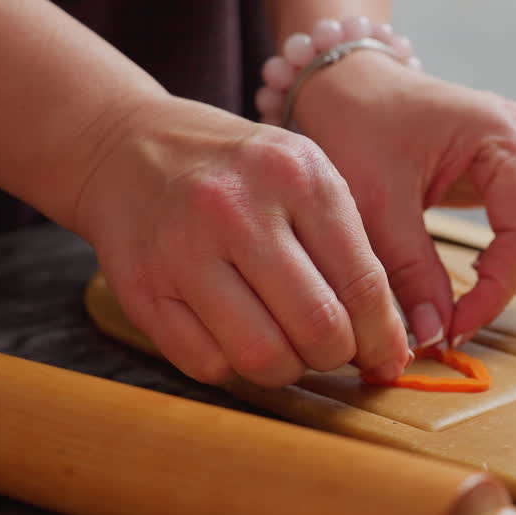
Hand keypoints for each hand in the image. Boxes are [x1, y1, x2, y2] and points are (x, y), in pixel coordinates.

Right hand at [71, 95, 410, 385]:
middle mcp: (238, 209)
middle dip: (336, 355)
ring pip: (263, 357)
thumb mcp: (302, 177)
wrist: (126, 147)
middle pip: (318, 329)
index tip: (386, 359)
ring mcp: (182, 250)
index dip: (382, 337)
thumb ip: (349, 250)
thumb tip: (389, 347)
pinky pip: (208, 366)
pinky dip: (233, 366)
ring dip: (286, 367)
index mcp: (297, 175)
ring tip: (284, 343)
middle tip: (330, 347)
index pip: (362, 283)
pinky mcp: (142, 289)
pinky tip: (235, 335)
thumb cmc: (236, 172)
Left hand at [294, 53, 515, 348]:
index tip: (453, 328)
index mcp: (504, 137)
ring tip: (493, 277)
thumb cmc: (358, 128)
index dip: (494, 296)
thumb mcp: (373, 202)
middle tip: (482, 298)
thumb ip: (409, 271)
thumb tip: (435, 334)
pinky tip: (494, 258)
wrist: (349, 86)